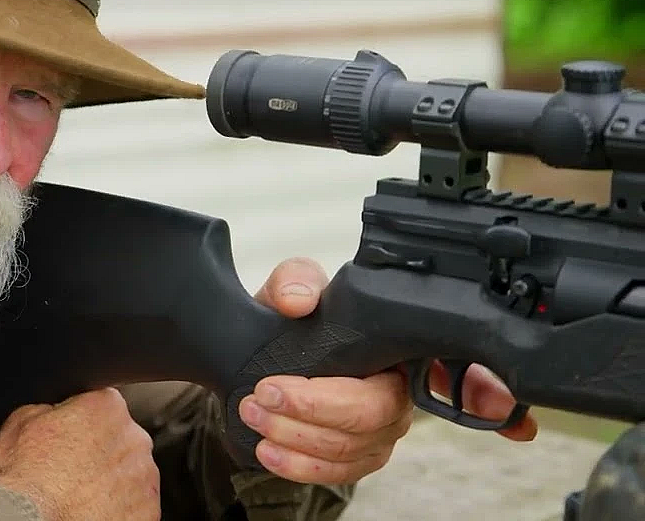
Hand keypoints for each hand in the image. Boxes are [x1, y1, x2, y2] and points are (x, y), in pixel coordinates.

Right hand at [0, 387, 159, 520]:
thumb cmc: (23, 479)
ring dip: (111, 481)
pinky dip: (118, 508)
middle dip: (100, 452)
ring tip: (78, 495)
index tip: (68, 439)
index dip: (80, 423)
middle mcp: (134, 439)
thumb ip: (49, 407)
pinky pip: (135, 506)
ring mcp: (145, 479)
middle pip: (120, 439)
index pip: (100, 405)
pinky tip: (90, 511)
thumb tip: (52, 411)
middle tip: (70, 470)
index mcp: (106, 407)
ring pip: (130, 474)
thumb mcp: (19, 422)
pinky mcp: (147, 513)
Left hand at [236, 257, 540, 484]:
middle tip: (267, 392)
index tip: (498, 408)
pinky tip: (270, 450)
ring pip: (350, 447)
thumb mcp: (290, 289)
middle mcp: (399, 392)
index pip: (455, 368)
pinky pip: (337, 473)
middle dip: (315, 407)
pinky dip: (298, 464)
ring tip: (254, 413)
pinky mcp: (356, 457)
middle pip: (374, 413)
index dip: (483, 391)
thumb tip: (299, 299)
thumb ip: (294, 280)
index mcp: (398, 347)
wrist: (259, 362)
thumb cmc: (290, 322)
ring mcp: (379, 430)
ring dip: (296, 435)